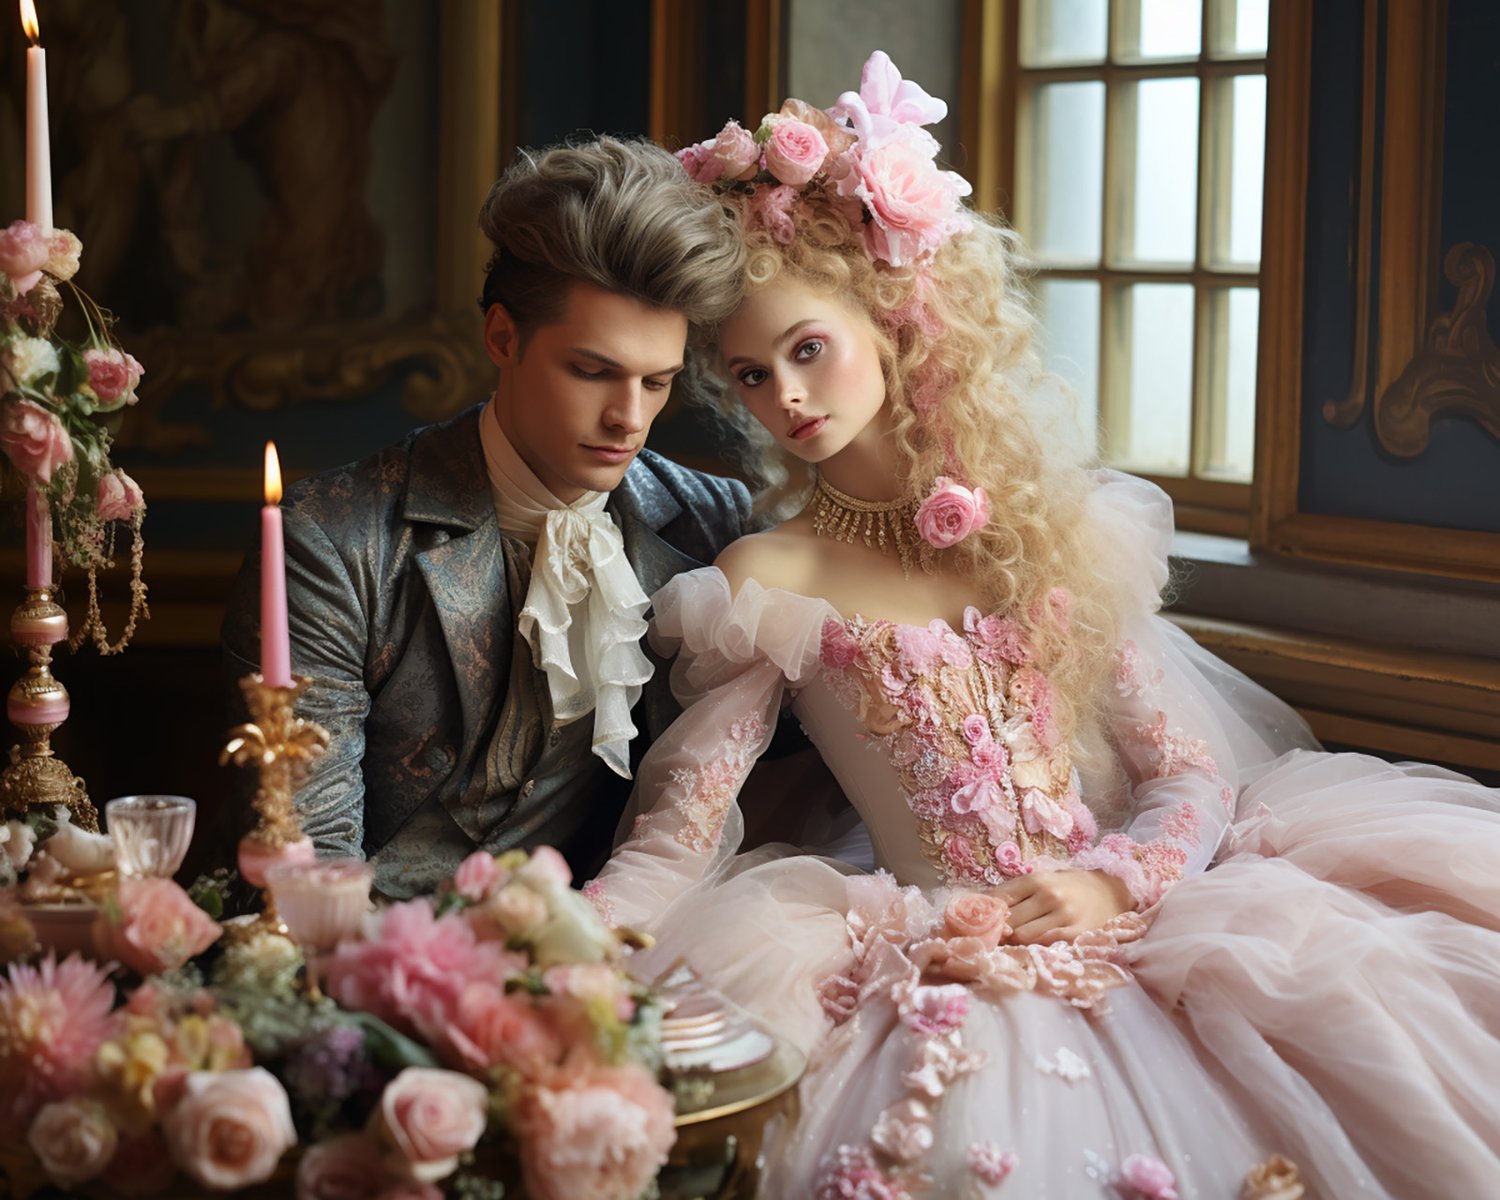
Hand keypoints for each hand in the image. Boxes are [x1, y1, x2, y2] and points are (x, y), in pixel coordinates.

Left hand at [994, 870, 1134, 944]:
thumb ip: (1016, 893)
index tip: (977, 923)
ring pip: (1024, 935)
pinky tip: (1030, 948)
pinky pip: (1046, 944)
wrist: (1110, 892)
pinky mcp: (1077, 933)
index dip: (985, 914)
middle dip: (997, 931)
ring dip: (1013, 942)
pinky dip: (1034, 948)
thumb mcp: (1043, 880)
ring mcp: (1064, 915)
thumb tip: (982, 907)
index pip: (1000, 899)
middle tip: (990, 939)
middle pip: (1009, 920)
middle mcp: (1049, 895)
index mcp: (1036, 879)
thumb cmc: (1069, 887)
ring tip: (1010, 945)